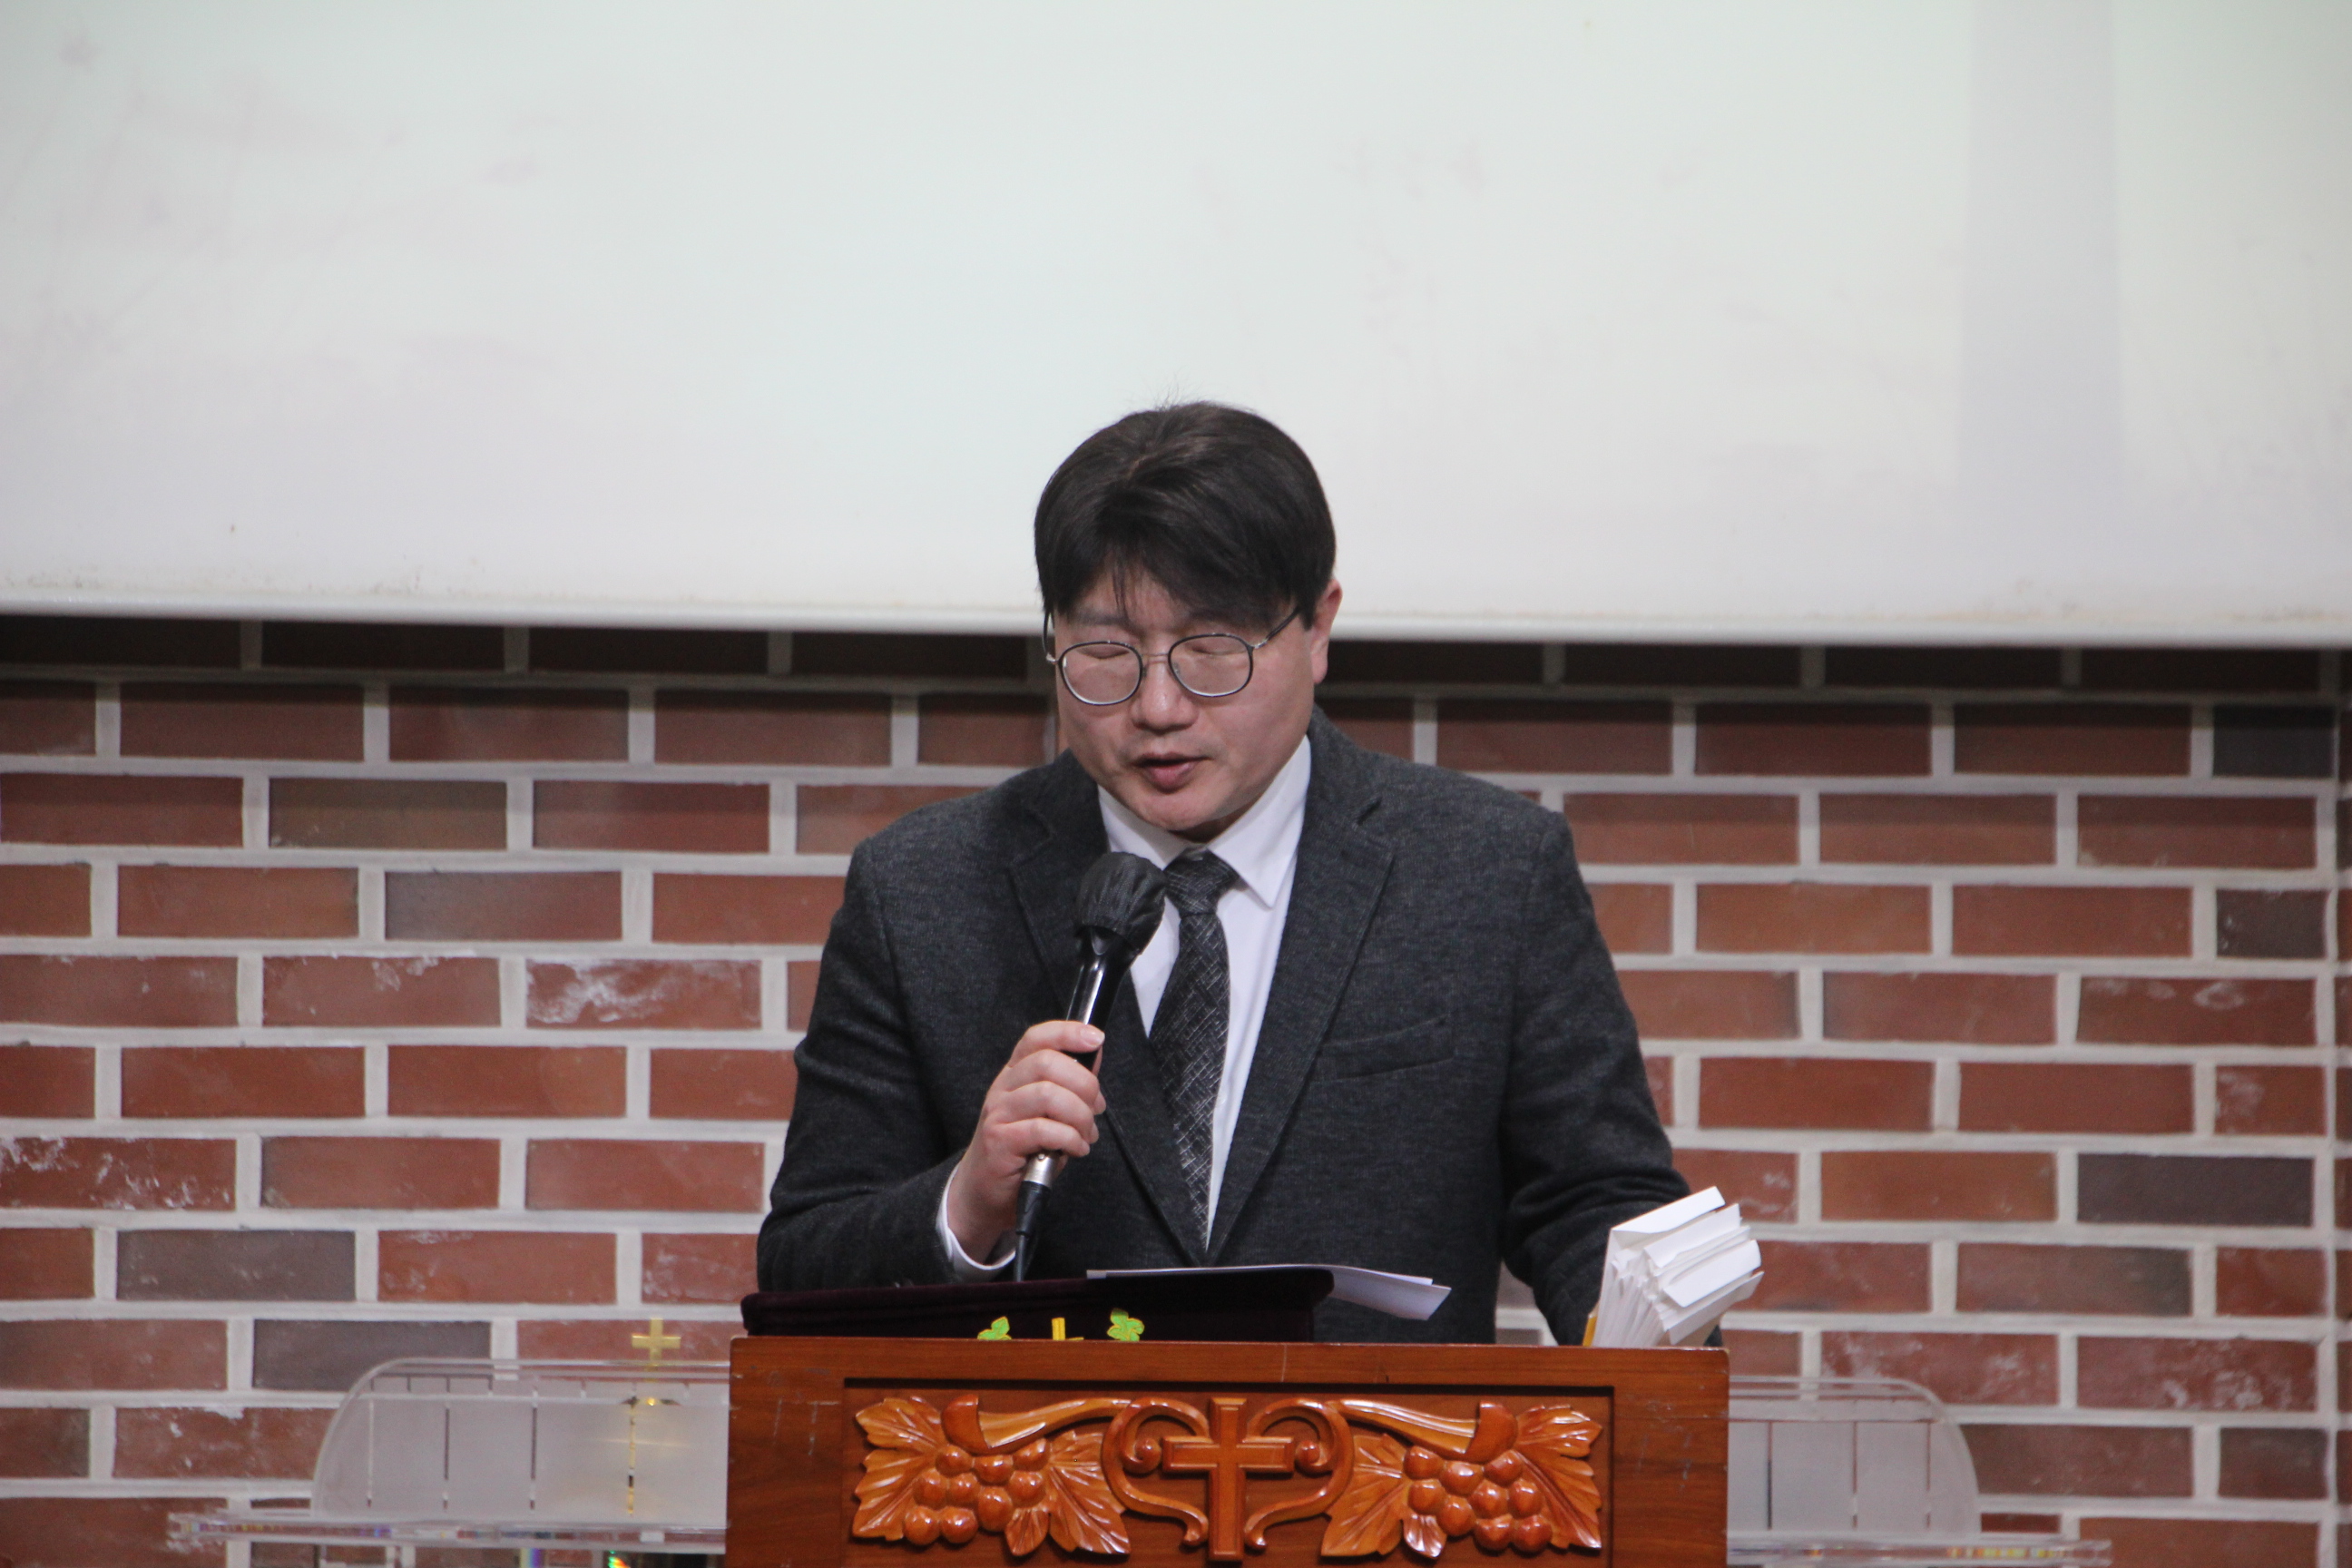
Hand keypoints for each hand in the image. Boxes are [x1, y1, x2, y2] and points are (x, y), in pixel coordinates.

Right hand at [943, 1020, 1106, 1261]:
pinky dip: (1070, 1139)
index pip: (1037, 1038)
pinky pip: (1043, 1130)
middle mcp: (1003, 1088)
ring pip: (1048, 1095)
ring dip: (1080, 1116)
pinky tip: (1075, 1149)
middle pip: (1047, 1063)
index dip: (1068, 1032)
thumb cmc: (1023, 1150)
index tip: (1096, 1039)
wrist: (985, 1191)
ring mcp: (998, 1113)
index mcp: (1015, 1074)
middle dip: (1085, 1085)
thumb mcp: (1048, 1111)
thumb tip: (1095, 1054)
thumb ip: (1070, 1084)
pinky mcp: (999, 1141)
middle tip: (1096, 1110)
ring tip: (1086, 1135)